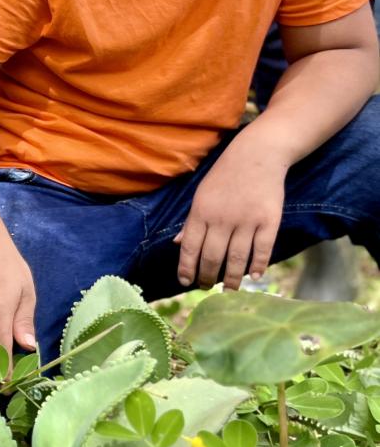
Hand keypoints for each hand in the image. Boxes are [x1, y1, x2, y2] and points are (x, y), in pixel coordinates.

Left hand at [175, 140, 286, 289]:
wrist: (257, 155)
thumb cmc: (224, 177)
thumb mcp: (201, 195)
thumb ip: (191, 221)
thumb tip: (177, 244)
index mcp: (201, 213)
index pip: (190, 248)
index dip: (186, 268)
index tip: (185, 282)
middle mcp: (222, 219)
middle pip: (212, 257)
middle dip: (207, 277)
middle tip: (205, 288)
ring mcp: (247, 221)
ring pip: (237, 258)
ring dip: (231, 279)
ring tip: (227, 290)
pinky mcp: (269, 220)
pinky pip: (263, 249)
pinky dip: (258, 266)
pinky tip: (254, 277)